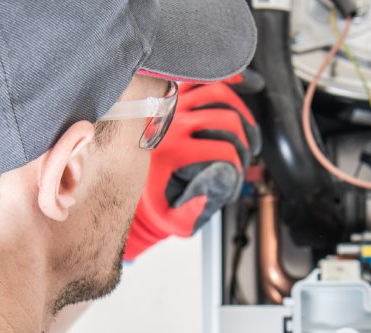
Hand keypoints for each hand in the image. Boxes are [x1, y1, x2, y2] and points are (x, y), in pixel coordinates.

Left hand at [124, 80, 259, 260]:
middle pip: (227, 119)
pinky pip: (201, 77)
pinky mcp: (172, 93)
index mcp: (172, 152)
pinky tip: (241, 85)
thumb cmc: (153, 197)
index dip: (239, 165)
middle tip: (244, 155)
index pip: (223, 150)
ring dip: (240, 112)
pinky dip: (224, 78)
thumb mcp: (171, 217)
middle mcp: (171, 123)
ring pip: (218, 92)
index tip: (236, 173)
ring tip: (244, 131)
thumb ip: (194, 212)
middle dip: (244, 141)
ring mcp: (172, 104)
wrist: (125, 178)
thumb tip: (215, 189)